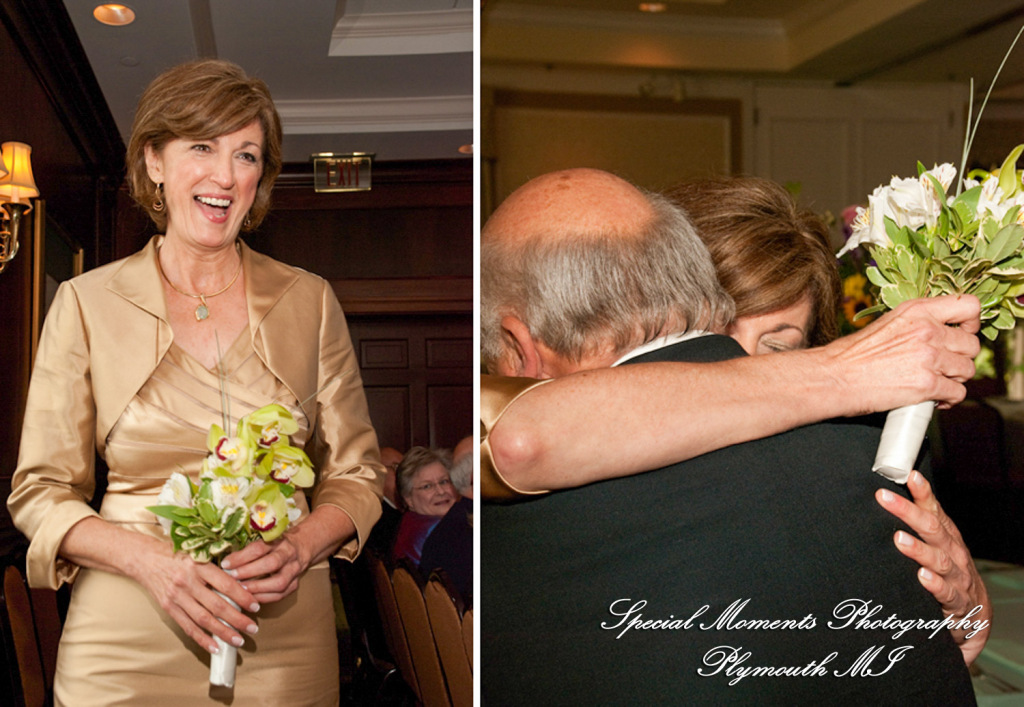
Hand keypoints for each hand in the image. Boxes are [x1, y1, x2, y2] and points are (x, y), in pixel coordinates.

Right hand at [134, 542, 259, 654]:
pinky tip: (214, 647)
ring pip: (203, 619)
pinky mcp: (169, 608)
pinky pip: (187, 627)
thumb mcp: (199, 555)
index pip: (226, 584)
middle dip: (237, 619)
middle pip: (216, 605)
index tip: (255, 606)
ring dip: (222, 632)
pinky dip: (202, 639)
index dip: (242, 596)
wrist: (145, 559)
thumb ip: (217, 570)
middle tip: (252, 628)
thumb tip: (242, 586)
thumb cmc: (177, 555)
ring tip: (238, 640)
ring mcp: (177, 597)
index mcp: (199, 566)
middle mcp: (187, 582)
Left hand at [221, 536, 308, 603]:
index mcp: (278, 540)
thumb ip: (248, 550)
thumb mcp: (265, 540)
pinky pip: (280, 595)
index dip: (241, 557)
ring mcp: (294, 570)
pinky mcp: (295, 584)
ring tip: (241, 591)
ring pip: (279, 582)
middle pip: (271, 563)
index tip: (225, 564)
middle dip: (249, 572)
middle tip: (233, 578)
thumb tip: (225, 563)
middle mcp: (288, 554)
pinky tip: (251, 599)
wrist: (302, 547)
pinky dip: (264, 598)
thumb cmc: (276, 544)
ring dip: (257, 588)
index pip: (259, 548)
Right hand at [826, 295, 980, 413]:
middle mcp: (927, 330)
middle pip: (971, 344)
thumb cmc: (853, 355)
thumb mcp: (888, 324)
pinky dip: (948, 400)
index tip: (964, 333)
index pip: (969, 305)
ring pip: (967, 370)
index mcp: (917, 311)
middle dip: (959, 358)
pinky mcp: (928, 384)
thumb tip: (941, 335)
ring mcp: (929, 357)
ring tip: (935, 383)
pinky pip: (957, 393)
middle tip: (942, 367)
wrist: (834, 377)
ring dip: (954, 380)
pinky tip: (932, 399)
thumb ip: (917, 325)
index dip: (972, 322)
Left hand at [875, 471, 990, 664]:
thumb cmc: (949, 570)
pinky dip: (934, 584)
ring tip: (899, 538)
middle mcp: (953, 552)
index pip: (934, 509)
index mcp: (945, 535)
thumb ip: (917, 522)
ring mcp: (957, 576)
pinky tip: (922, 576)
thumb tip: (888, 496)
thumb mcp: (936, 543)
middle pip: (932, 529)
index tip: (909, 475)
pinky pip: (946, 592)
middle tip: (884, 498)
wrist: (974, 612)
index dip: (922, 492)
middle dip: (908, 512)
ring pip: (939, 560)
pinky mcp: (956, 601)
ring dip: (918, 549)